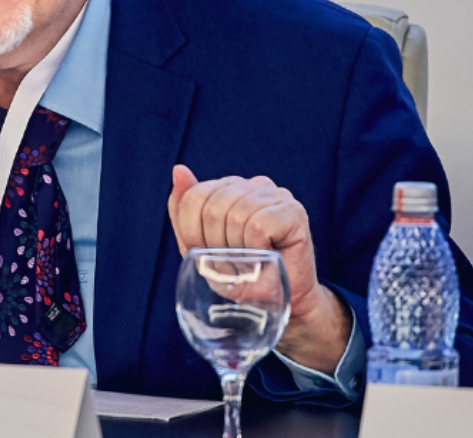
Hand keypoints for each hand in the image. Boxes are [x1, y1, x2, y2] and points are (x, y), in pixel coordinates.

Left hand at [167, 165, 349, 374]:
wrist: (281, 302)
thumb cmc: (243, 275)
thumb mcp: (202, 247)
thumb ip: (185, 209)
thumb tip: (179, 170)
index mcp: (231, 187)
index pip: (194, 197)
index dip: (193, 233)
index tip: (210, 255)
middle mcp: (254, 185)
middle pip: (213, 208)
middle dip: (216, 245)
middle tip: (234, 264)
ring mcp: (277, 195)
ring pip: (236, 216)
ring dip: (239, 251)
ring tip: (252, 262)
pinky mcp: (294, 212)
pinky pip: (257, 226)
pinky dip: (256, 250)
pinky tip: (268, 256)